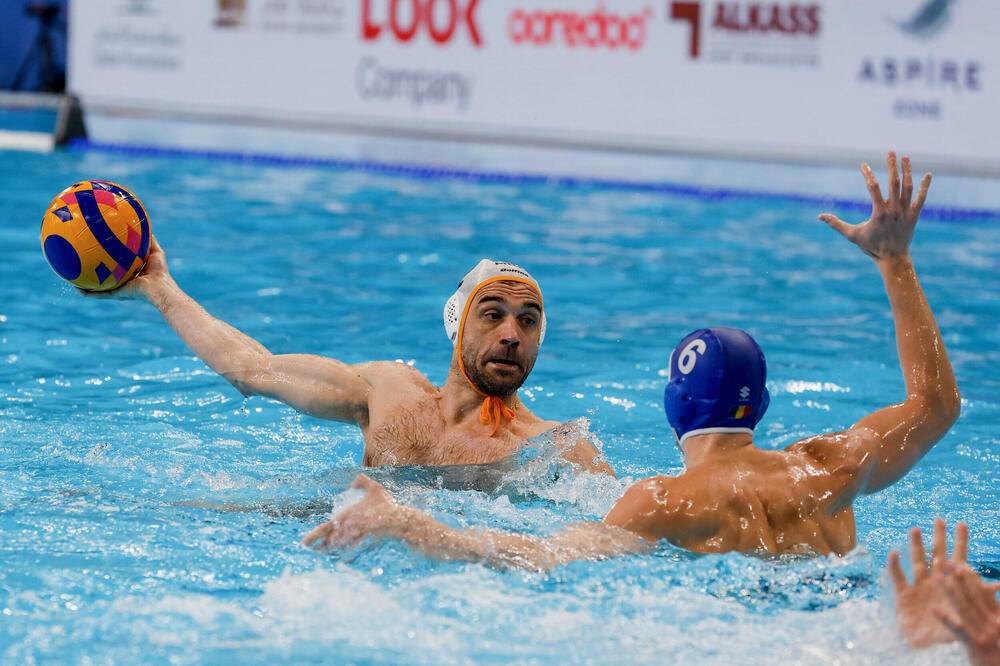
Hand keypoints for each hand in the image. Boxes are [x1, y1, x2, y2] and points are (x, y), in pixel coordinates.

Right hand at [80, 234, 169, 300]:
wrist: (159, 286)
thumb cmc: (160, 270)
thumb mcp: (154, 251)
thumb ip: (149, 240)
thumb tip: (143, 226)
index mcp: (131, 274)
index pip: (118, 267)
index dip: (110, 260)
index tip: (101, 253)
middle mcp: (123, 282)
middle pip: (106, 277)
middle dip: (95, 273)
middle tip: (83, 264)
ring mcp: (119, 289)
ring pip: (99, 288)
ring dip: (87, 284)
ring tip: (74, 279)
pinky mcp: (116, 294)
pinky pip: (99, 294)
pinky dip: (88, 293)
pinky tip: (77, 288)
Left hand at [301, 474, 404, 550]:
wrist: (398, 522)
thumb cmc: (386, 506)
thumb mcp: (375, 488)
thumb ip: (362, 481)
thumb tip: (353, 482)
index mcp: (346, 517)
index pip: (323, 529)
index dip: (312, 537)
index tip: (303, 542)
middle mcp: (347, 530)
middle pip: (327, 542)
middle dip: (318, 547)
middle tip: (310, 551)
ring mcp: (355, 540)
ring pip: (336, 549)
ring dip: (328, 552)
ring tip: (322, 554)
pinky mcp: (363, 547)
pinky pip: (349, 555)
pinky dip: (342, 557)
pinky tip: (339, 558)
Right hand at [819, 151, 930, 260]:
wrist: (892, 259)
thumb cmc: (871, 247)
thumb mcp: (851, 235)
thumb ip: (836, 223)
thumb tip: (820, 216)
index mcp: (879, 213)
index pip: (873, 188)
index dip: (868, 174)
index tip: (863, 164)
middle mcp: (894, 210)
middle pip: (894, 183)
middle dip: (892, 166)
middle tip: (890, 152)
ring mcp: (906, 212)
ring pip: (908, 187)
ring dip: (907, 171)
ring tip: (906, 157)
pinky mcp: (914, 216)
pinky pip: (921, 199)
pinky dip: (925, 187)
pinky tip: (928, 175)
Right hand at [889, 518, 969, 647]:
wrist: (926, 642)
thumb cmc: (949, 627)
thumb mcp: (969, 612)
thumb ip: (982, 597)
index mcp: (951, 584)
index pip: (958, 559)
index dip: (960, 542)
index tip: (962, 524)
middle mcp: (934, 580)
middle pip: (936, 555)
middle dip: (938, 538)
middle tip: (939, 520)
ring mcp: (918, 585)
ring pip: (917, 561)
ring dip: (916, 546)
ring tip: (915, 529)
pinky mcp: (903, 594)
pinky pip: (899, 577)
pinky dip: (896, 566)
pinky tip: (894, 554)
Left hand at [933, 562, 999, 665]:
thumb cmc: (996, 652)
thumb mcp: (996, 628)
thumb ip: (992, 608)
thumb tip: (991, 590)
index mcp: (995, 616)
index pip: (982, 594)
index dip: (972, 578)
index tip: (962, 564)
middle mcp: (991, 622)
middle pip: (973, 596)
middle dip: (962, 579)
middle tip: (950, 561)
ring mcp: (984, 632)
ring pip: (965, 608)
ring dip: (952, 592)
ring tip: (939, 577)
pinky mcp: (976, 645)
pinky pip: (958, 630)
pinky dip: (946, 620)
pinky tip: (932, 609)